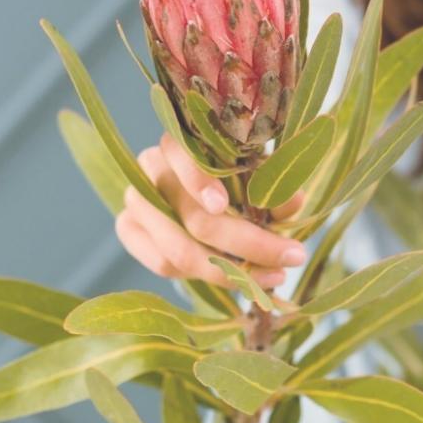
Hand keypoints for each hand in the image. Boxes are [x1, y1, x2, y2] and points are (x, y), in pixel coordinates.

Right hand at [114, 132, 306, 286]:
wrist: (189, 190)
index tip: (222, 205)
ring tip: (271, 277)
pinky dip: (201, 277)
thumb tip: (294, 200)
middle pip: (192, 216)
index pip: (180, 156)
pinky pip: (162, 264)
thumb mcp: (254, 176)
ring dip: (229, 271)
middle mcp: (151, 168)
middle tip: (290, 256)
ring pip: (177, 249)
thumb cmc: (231, 176)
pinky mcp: (128, 230)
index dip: (198, 181)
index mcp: (181, 141)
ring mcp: (135, 201)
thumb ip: (271, 187)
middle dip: (248, 242)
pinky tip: (238, 281)